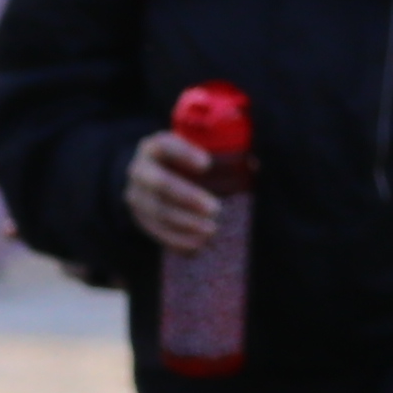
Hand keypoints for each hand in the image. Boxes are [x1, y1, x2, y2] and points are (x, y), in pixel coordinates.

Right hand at [125, 129, 223, 254]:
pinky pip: (156, 232)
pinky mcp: (139, 219)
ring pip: (157, 211)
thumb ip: (224, 155)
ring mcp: (136, 196)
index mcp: (156, 147)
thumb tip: (256, 166)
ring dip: (185, 224)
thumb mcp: (197, 151)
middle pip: (159, 183)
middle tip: (215, 209)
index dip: (183, 154)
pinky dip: (177, 241)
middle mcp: (140, 170)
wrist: (151, 178)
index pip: (165, 146)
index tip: (208, 164)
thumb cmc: (185, 162)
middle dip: (187, 197)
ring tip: (212, 231)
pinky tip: (198, 247)